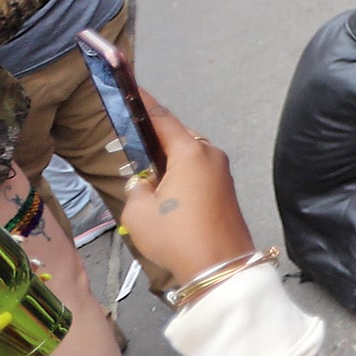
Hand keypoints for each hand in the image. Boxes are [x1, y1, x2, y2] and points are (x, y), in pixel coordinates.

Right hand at [119, 96, 254, 283]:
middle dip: (154, 139)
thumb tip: (146, 182)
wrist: (221, 267)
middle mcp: (210, 154)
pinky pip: (197, 172)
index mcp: (190, 151)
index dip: (143, 103)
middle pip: (177, 136)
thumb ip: (136, 188)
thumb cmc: (178, 236)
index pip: (161, 118)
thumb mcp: (139, 212)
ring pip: (187, 156)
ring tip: (144, 175)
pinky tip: (165, 193)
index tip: (131, 87)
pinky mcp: (226, 190)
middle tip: (129, 143)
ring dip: (167, 161)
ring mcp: (222, 171)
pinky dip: (180, 175)